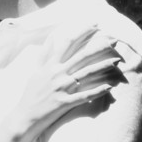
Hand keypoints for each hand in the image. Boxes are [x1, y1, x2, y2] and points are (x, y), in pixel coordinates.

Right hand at [8, 25, 123, 139]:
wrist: (24, 116)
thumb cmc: (30, 94)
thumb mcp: (36, 70)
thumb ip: (45, 54)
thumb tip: (52, 38)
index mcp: (51, 65)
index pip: (68, 43)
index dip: (83, 32)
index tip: (95, 24)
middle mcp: (57, 73)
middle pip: (82, 56)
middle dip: (100, 46)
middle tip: (115, 40)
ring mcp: (62, 88)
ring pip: (86, 74)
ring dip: (103, 66)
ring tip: (117, 61)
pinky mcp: (65, 102)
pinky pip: (84, 95)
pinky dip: (97, 91)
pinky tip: (109, 86)